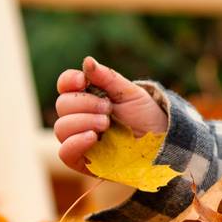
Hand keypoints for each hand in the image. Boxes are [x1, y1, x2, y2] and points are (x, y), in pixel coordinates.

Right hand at [53, 56, 167, 176]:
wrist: (161, 143)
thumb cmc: (145, 116)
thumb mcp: (130, 93)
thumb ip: (107, 78)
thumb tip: (87, 61)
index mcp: (87, 97)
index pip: (65, 86)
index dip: (68, 81)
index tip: (81, 81)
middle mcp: (79, 117)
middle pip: (62, 105)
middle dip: (85, 103)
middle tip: (108, 108)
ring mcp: (79, 139)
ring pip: (61, 127)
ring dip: (83, 121)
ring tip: (106, 123)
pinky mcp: (82, 161)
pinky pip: (65, 153)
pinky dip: (75, 142)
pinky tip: (93, 137)